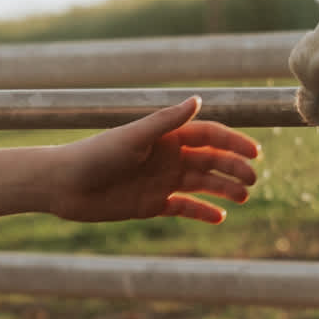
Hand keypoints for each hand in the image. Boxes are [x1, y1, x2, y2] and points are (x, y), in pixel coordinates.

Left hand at [52, 97, 260, 224]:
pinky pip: (184, 208)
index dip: (232, 142)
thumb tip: (198, 100)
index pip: (208, 136)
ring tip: (242, 197)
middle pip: (210, 160)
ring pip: (201, 184)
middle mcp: (167, 157)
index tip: (254, 154)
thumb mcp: (133, 137)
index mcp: (165, 137)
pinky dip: (202, 212)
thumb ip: (166, 121)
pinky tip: (220, 217)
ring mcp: (161, 181)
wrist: (64, 185)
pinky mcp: (152, 204)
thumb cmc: (95, 155)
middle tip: (251, 180)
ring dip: (223, 189)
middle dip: (232, 168)